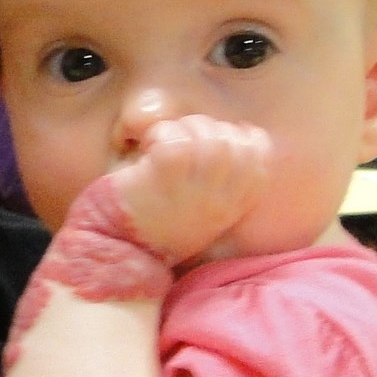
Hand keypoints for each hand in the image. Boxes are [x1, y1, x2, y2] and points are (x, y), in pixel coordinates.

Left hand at [112, 116, 270, 267]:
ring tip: (158, 149)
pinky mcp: (168, 174)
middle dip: (204, 127)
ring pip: (206, 132)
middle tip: (176, 144)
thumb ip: (221, 173)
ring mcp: (198, 188)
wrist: (117, 249)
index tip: (207, 143)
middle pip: (232, 137)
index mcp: (235, 203)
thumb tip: (233, 129)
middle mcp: (223, 198)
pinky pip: (174, 137)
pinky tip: (145, 153)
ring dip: (181, 129)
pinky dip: (157, 134)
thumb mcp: (199, 203)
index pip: (258, 149)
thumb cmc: (154, 222)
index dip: (236, 133)